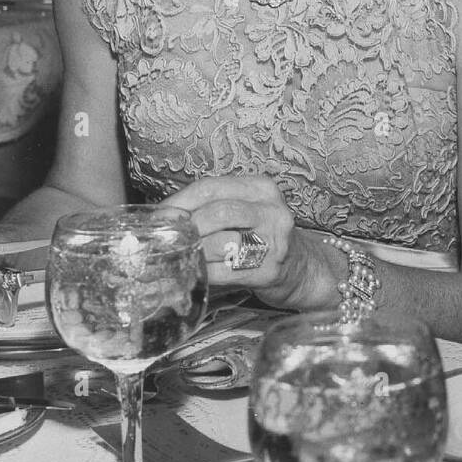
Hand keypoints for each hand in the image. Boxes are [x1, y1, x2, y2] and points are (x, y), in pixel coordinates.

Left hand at [159, 175, 340, 309]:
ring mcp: (274, 240)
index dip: (179, 202)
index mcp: (261, 188)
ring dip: (193, 252)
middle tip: (167, 240)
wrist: (302, 269)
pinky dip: (203, 273)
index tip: (159, 216)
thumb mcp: (246, 210)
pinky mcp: (269, 270)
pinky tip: (194, 274)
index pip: (211, 187)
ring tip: (180, 257)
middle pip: (216, 212)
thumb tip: (164, 217)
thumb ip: (213, 207)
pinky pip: (225, 271)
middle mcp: (271, 210)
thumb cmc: (263, 237)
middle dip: (185, 228)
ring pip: (220, 241)